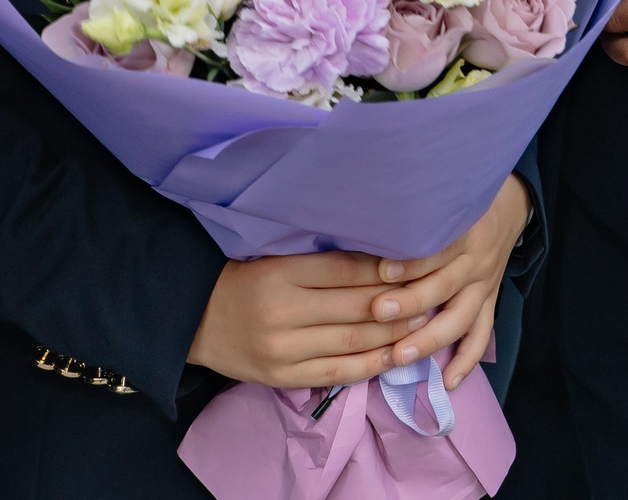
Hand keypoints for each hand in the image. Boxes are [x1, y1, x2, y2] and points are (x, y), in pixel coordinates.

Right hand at [185, 173, 526, 390]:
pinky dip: (372, 365)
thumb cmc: (245, 278)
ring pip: (354, 342)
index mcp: (281, 274)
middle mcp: (282, 313)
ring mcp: (282, 350)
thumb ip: (323, 255)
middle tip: (435, 292)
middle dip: (401, 301)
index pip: (348, 270)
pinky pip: (338, 374)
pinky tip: (396, 355)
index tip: (421, 260)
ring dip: (395, 333)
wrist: (192, 319)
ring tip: (425, 321)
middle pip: (358, 307)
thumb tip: (383, 248)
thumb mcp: (277, 256)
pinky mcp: (281, 378)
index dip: (388, 267)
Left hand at [380, 173, 532, 388]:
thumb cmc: (457, 205)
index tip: (381, 271)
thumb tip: (357, 226)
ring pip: (461, 317)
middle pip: (444, 285)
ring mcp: (484, 285)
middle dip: (410, 302)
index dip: (410, 261)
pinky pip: (481, 335)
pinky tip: (447, 382)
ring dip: (430, 339)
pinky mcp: (489, 302)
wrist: (508, 207)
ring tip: (400, 356)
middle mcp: (475, 261)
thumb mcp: (440, 201)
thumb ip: (409, 219)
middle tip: (378, 312)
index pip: (436, 249)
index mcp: (462, 232)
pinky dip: (466, 361)